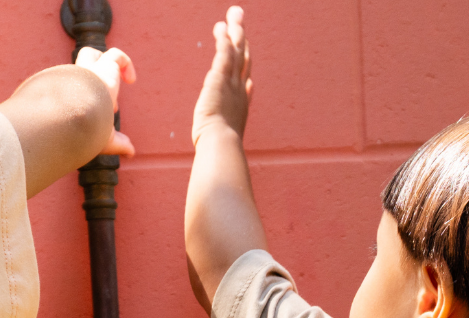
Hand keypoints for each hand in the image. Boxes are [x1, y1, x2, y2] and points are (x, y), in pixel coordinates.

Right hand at [75, 45, 135, 155]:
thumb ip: (118, 144)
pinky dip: (126, 63)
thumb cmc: (86, 130)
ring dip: (110, 64)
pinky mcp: (103, 66)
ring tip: (128, 80)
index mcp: (75, 95)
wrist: (77, 117)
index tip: (112, 111)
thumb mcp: (104, 139)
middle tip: (112, 100)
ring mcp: (89, 71)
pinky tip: (132, 80)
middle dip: (98, 75)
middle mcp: (78, 81)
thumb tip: (131, 153)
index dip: (102, 97)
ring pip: (93, 55)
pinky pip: (116, 55)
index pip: (84, 88)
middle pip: (83, 66)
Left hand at [192, 6, 251, 145]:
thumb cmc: (219, 152)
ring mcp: (231, 84)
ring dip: (236, 32)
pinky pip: (224, 53)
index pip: (245, 86)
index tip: (248, 74)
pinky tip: (221, 27)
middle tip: (242, 26)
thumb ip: (224, 142)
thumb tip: (226, 152)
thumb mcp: (223, 146)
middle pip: (244, 61)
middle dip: (243, 43)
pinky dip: (224, 40)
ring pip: (237, 52)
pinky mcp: (220, 78)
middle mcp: (239, 93)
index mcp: (240, 109)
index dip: (246, 76)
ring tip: (234, 14)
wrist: (221, 146)